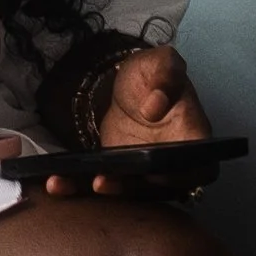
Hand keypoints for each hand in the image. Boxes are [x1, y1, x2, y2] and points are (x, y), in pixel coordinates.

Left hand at [35, 43, 213, 195]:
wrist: (128, 87)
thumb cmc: (152, 74)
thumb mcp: (161, 62)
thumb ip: (166, 75)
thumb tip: (156, 105)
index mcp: (194, 137)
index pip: (199, 167)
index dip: (180, 176)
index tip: (153, 172)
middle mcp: (173, 164)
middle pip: (160, 189)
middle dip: (130, 190)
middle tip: (102, 182)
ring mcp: (145, 174)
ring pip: (129, 193)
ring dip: (101, 193)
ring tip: (71, 184)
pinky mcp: (120, 175)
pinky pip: (104, 186)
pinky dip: (80, 189)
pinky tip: (56, 184)